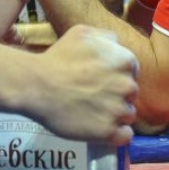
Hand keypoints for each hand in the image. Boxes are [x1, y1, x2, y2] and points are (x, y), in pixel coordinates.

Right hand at [29, 25, 137, 144]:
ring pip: (127, 115)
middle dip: (116, 95)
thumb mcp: (83, 33)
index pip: (131, 72)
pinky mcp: (108, 132)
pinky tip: (102, 128)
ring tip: (92, 111)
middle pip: (130, 94)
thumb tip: (117, 46)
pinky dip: (117, 134)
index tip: (100, 80)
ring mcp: (118, 110)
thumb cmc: (58, 57)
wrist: (37, 85)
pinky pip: (125, 136)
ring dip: (114, 114)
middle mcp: (127, 86)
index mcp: (125, 61)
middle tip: (93, 95)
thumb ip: (107, 37)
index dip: (115, 76)